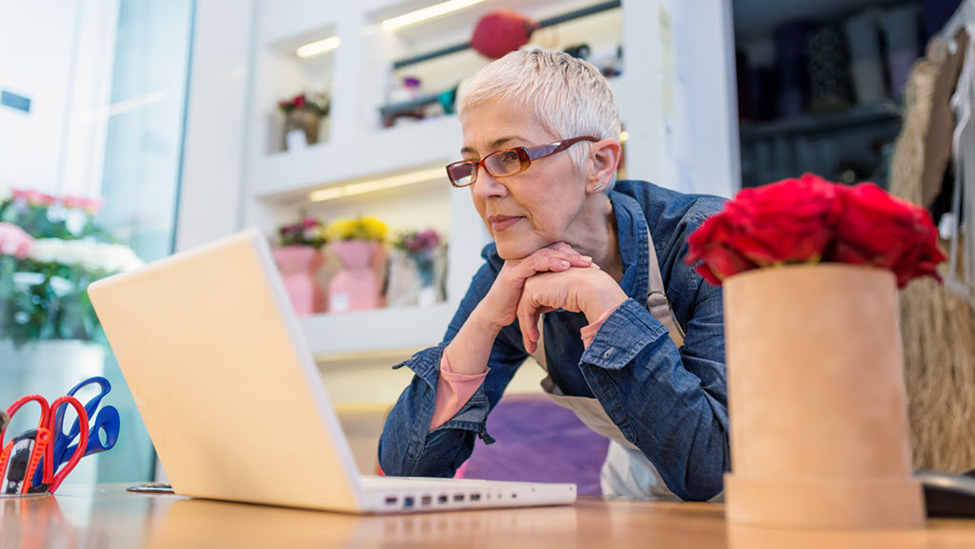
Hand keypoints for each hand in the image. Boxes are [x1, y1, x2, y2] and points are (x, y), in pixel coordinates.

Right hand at [472, 242, 593, 332]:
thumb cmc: (516, 305)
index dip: (574, 256)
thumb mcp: (538, 293)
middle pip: (553, 249)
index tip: (592, 266)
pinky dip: (550, 263)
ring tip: (582, 263)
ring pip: (545, 254)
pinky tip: (564, 267)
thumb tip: (575, 288)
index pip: (556, 251)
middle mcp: (525, 258)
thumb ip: (552, 286)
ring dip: (566, 258)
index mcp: (532, 260)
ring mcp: (518, 264)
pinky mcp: (513, 273)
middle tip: (591, 263)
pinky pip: (534, 263)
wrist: (494, 315)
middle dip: (574, 256)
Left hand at [516, 266, 626, 352]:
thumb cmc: (589, 295)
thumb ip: (557, 303)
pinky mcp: (532, 290)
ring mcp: (534, 282)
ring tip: (532, 347)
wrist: (593, 289)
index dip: (534, 320)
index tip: (536, 338)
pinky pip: (525, 312)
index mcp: (548, 278)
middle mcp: (539, 278)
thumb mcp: (569, 298)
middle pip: (527, 306)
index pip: (535, 301)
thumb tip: (559, 316)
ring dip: (527, 331)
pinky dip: (528, 327)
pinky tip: (534, 338)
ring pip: (524, 310)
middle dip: (528, 327)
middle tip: (531, 346)